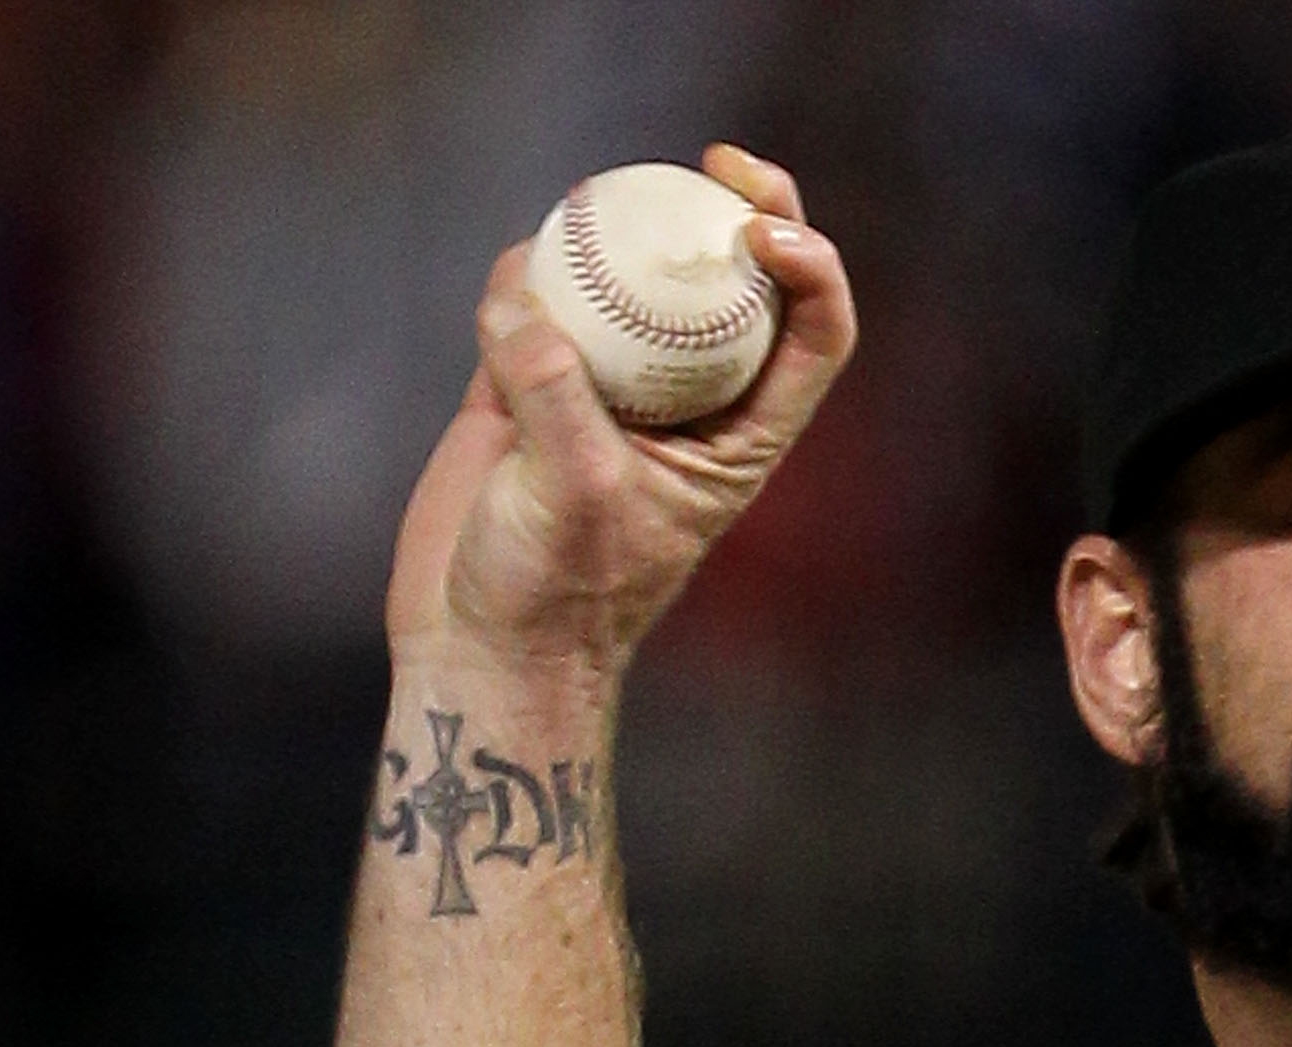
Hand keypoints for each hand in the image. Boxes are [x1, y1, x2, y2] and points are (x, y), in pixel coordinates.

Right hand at [380, 145, 858, 687]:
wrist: (478, 640)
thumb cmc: (558, 594)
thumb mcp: (578, 494)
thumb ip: (557, 392)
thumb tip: (526, 297)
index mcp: (742, 438)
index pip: (813, 338)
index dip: (812, 269)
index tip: (761, 229)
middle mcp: (689, 403)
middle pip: (738, 286)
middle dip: (743, 210)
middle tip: (716, 161)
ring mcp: (609, 387)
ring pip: (637, 282)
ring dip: (624, 234)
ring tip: (594, 206)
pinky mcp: (530, 384)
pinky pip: (537, 303)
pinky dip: (526, 276)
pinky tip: (515, 273)